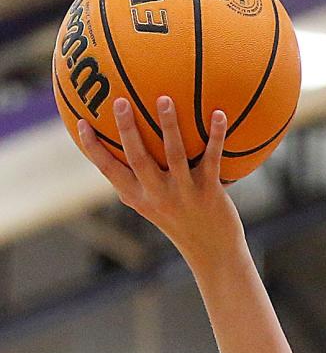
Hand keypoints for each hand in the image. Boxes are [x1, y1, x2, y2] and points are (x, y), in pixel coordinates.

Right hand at [77, 96, 241, 263]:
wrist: (214, 253)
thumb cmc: (182, 223)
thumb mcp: (153, 205)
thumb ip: (140, 181)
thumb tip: (125, 147)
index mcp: (138, 197)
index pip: (108, 170)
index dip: (93, 148)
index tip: (81, 121)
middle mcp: (157, 195)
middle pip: (137, 158)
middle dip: (127, 130)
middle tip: (119, 101)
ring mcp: (183, 193)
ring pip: (174, 154)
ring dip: (169, 125)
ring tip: (165, 99)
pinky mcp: (209, 192)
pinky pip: (212, 158)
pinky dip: (216, 136)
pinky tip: (219, 113)